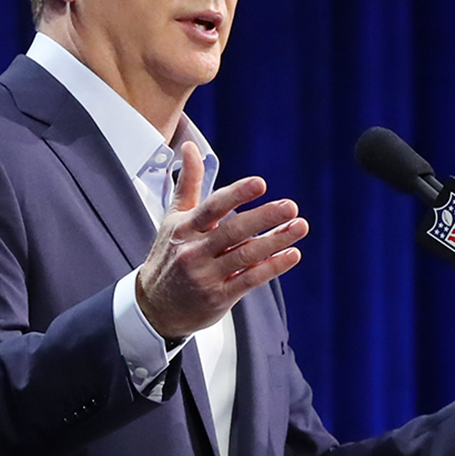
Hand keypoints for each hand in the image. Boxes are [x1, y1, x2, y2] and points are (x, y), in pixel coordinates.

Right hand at [135, 144, 309, 341]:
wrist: (154, 307)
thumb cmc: (169, 257)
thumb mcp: (173, 219)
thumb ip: (188, 184)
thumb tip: (189, 147)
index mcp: (185, 228)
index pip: (212, 207)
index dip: (237, 194)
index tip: (260, 184)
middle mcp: (194, 251)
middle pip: (233, 231)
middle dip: (264, 218)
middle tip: (291, 206)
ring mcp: (206, 276)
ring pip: (246, 255)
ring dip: (276, 241)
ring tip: (300, 226)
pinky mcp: (218, 297)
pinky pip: (249, 280)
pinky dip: (272, 267)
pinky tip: (292, 255)